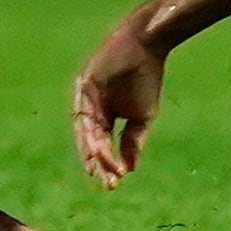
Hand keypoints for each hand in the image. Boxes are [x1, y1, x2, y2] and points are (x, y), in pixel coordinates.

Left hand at [73, 21, 164, 188]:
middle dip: (98, 162)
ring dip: (93, 151)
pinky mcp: (83, 86)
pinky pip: (84, 114)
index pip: (101, 144)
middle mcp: (89, 109)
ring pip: (85, 131)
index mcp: (103, 116)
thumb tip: (129, 169)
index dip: (107, 163)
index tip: (114, 183)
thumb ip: (133, 141)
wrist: (147, 47)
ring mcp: (84, 98)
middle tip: (107, 182)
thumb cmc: (146, 79)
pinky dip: (90, 131)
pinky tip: (97, 147)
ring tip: (102, 169)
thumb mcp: (143, 117)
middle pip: (90, 141)